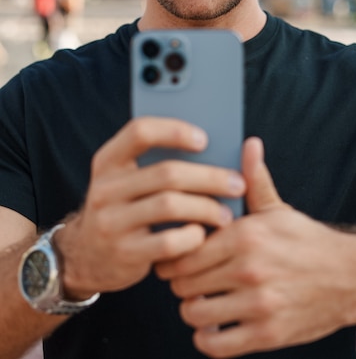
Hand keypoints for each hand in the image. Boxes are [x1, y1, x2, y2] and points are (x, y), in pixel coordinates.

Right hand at [54, 117, 245, 298]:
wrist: (84, 256)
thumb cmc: (122, 209)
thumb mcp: (125, 181)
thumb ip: (155, 163)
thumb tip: (213, 151)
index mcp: (108, 161)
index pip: (140, 132)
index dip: (175, 131)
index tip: (205, 139)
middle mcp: (105, 188)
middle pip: (167, 173)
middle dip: (209, 177)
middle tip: (238, 184)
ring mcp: (111, 221)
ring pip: (170, 205)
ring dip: (207, 208)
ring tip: (227, 214)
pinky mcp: (124, 253)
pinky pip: (169, 242)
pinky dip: (193, 237)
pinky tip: (204, 235)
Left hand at [156, 138, 355, 356]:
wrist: (350, 277)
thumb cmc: (308, 242)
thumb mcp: (278, 208)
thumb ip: (255, 179)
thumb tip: (249, 144)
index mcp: (246, 235)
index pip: (185, 248)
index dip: (174, 253)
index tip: (176, 254)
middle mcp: (249, 269)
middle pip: (183, 282)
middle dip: (179, 282)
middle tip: (186, 279)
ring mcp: (258, 304)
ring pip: (194, 314)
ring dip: (192, 310)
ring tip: (201, 301)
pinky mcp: (267, 334)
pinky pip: (216, 345)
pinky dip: (206, 339)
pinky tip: (213, 326)